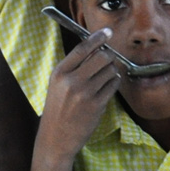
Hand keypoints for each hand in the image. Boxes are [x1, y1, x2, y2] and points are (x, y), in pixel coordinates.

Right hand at [35, 29, 122, 159]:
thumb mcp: (58, 84)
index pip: (82, 48)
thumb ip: (73, 67)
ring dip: (112, 71)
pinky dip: (114, 83)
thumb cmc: (58, 109)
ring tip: (104, 79)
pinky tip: (107, 88)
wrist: (55, 138)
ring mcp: (85, 93)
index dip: (97, 38)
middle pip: (101, 56)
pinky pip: (113, 85)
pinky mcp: (96, 105)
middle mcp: (72, 81)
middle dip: (108, 56)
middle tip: (107, 60)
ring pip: (110, 70)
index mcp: (59, 73)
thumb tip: (96, 47)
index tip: (107, 32)